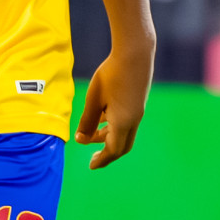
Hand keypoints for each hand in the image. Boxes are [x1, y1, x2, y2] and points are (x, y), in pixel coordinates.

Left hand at [76, 48, 152, 168]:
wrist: (135, 54)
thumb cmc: (111, 74)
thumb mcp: (93, 98)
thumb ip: (87, 120)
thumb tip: (80, 140)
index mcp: (123, 123)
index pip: (113, 150)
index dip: (102, 159)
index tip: (91, 166)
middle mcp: (134, 120)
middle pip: (121, 146)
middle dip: (107, 153)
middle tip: (92, 157)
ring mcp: (138, 112)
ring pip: (124, 133)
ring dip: (108, 137)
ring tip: (90, 134)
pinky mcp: (138, 103)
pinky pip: (126, 122)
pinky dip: (114, 126)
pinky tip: (102, 117)